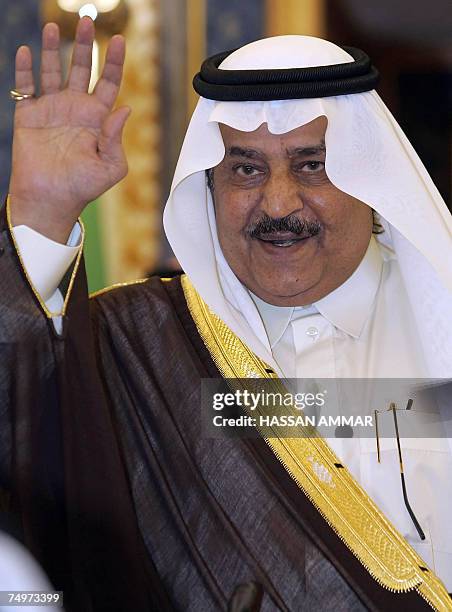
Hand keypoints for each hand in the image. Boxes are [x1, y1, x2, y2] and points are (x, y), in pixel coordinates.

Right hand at [8, 17, 129, 242]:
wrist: (50, 200)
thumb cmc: (83, 188)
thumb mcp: (111, 167)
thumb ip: (117, 138)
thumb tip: (125, 108)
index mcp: (97, 119)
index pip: (108, 83)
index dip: (114, 62)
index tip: (119, 39)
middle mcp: (75, 109)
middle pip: (81, 69)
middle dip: (84, 45)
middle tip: (86, 19)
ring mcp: (51, 110)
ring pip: (53, 71)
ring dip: (53, 49)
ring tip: (54, 27)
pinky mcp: (28, 116)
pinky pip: (26, 87)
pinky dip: (25, 70)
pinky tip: (28, 52)